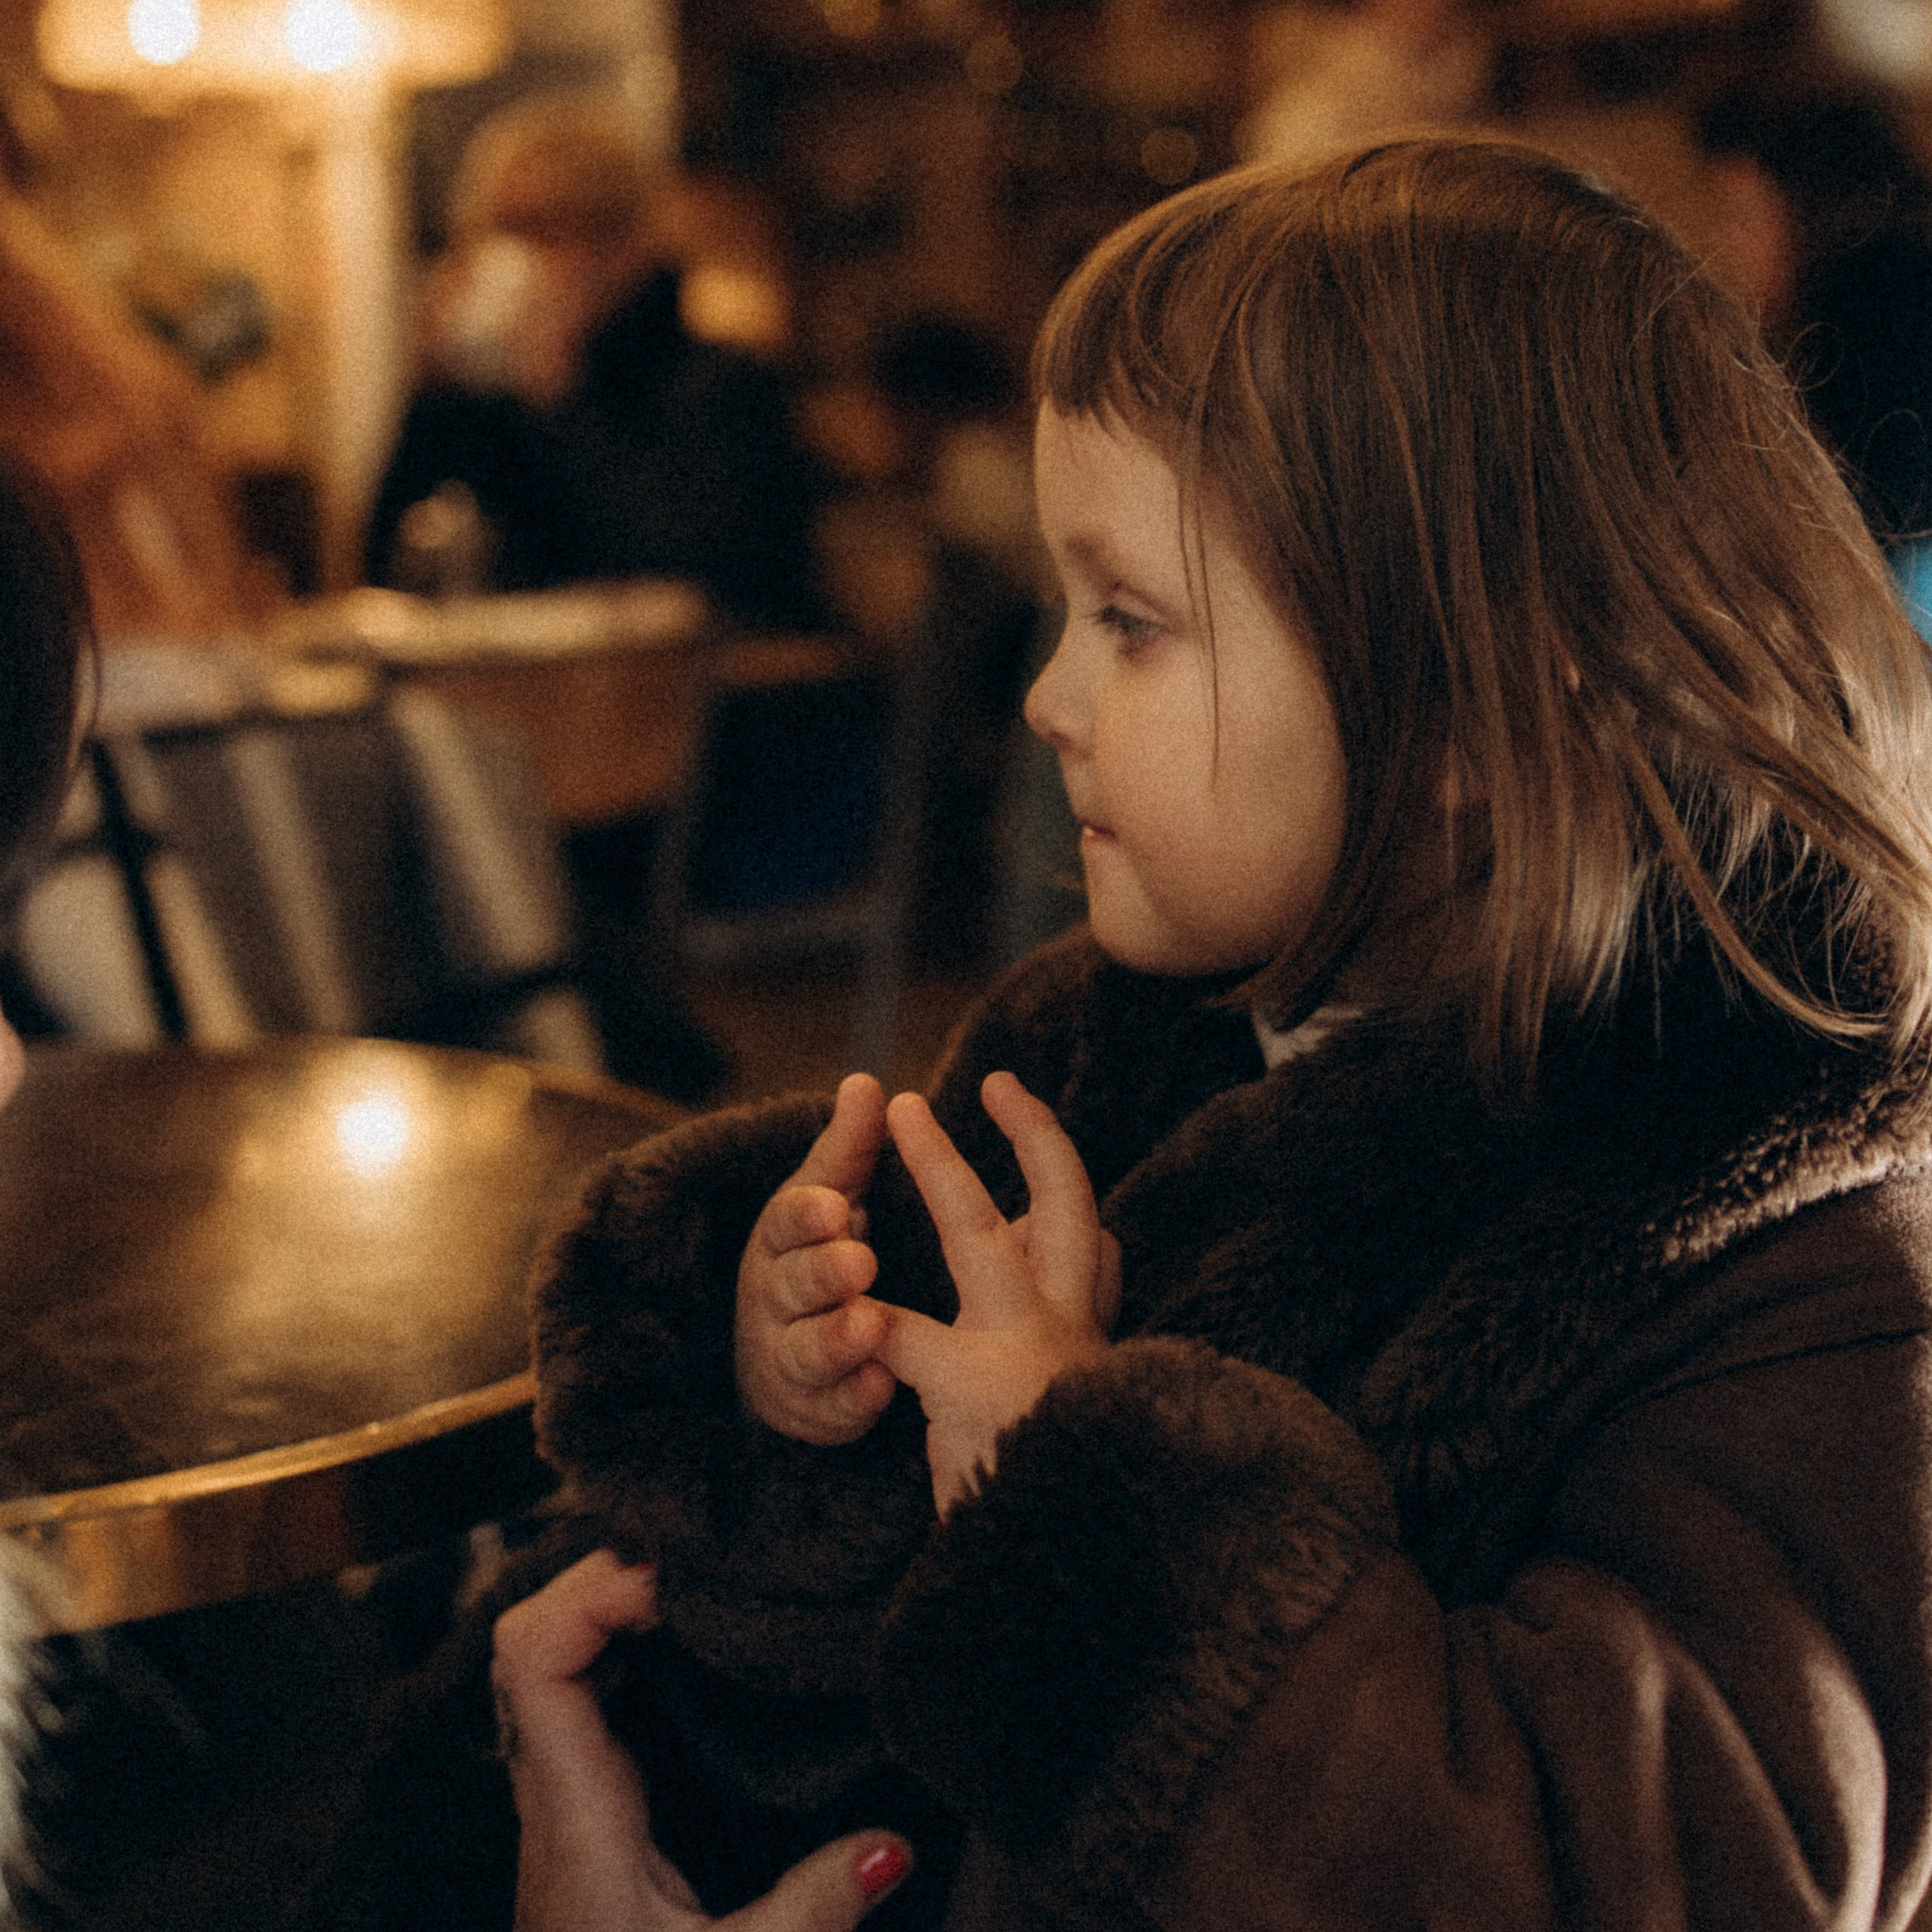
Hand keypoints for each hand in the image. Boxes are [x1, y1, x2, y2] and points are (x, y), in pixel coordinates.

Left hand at [493, 1551, 911, 1931]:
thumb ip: (810, 1910)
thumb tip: (893, 1847)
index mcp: (576, 1809)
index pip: (535, 1657)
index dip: (594, 1594)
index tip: (675, 1583)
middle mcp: (554, 1786)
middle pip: (530, 1632)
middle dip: (600, 1573)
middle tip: (691, 1564)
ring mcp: (564, 1789)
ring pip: (545, 1653)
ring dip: (604, 1600)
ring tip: (692, 1582)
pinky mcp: (587, 1799)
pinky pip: (576, 1685)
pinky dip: (616, 1640)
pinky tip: (684, 1639)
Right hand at [736, 1074, 896, 1444]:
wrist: (783, 1356)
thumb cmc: (818, 1254)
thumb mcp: (825, 1198)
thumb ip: (849, 1148)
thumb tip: (868, 1080)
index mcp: (784, 1238)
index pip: (786, 1221)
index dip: (807, 1215)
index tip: (835, 1205)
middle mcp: (778, 1297)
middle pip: (791, 1285)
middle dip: (823, 1273)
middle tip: (859, 1260)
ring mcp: (792, 1357)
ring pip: (807, 1351)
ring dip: (838, 1337)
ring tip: (871, 1324)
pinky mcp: (818, 1409)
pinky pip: (834, 1408)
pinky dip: (855, 1399)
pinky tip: (883, 1389)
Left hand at [874, 1072, 1118, 1515]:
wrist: (1069, 1563)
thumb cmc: (1058, 1488)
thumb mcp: (1076, 1404)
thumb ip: (1078, 1326)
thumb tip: (1104, 1246)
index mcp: (1086, 1337)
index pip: (1094, 1238)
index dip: (1064, 1172)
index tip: (1032, 1119)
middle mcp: (1070, 1331)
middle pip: (1072, 1203)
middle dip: (1037, 1135)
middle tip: (1001, 1083)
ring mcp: (1028, 1352)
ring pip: (983, 1234)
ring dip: (944, 1167)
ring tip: (906, 1111)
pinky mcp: (974, 1387)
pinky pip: (905, 1330)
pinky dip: (867, 1310)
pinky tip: (841, 1286)